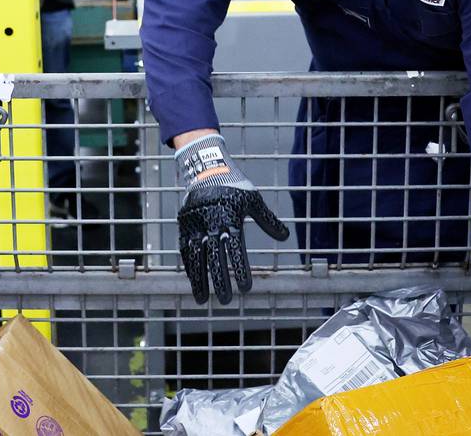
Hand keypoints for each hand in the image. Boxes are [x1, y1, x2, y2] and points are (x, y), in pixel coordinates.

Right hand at [175, 134, 289, 303]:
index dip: (241, 269)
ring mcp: (195, 226)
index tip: (246, 288)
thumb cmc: (233, 186)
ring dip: (200, 280)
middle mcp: (211, 224)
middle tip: (226, 301)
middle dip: (220, 281)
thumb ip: (267, 220)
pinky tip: (194, 282)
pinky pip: (185, 251)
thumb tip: (285, 236)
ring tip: (203, 300)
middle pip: (215, 258)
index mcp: (230, 218)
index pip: (236, 250)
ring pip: (196, 258)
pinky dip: (189, 268)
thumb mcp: (253, 199)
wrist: (205, 169)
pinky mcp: (185, 226)